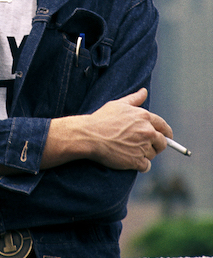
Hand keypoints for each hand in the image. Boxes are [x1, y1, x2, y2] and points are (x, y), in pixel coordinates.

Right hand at [42, 88, 172, 172]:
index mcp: (144, 117)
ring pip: (152, 154)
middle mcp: (147, 131)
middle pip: (162, 143)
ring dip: (145, 155)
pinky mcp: (136, 160)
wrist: (90, 136)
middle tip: (146, 146)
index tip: (166, 137)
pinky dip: (141, 165)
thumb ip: (134, 99)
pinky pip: (146, 166)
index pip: (163, 126)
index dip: (166, 133)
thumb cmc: (102, 119)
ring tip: (130, 150)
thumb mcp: (118, 104)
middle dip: (157, 145)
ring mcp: (142, 147)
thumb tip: (144, 91)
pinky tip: (130, 160)